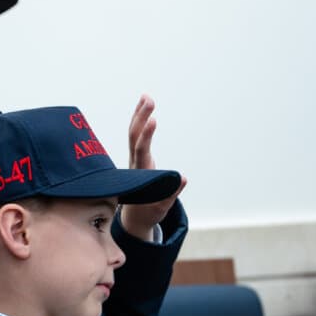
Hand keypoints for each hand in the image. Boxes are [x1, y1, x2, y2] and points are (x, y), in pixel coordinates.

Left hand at [120, 94, 186, 240]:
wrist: (133, 217)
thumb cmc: (148, 212)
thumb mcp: (161, 207)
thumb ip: (171, 194)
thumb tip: (183, 178)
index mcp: (140, 173)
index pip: (141, 151)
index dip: (146, 136)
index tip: (153, 119)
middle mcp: (135, 163)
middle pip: (135, 137)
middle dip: (141, 118)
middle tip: (149, 99)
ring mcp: (134, 159)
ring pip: (134, 134)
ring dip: (139, 115)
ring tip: (147, 97)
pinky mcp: (137, 156)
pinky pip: (136, 136)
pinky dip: (140, 121)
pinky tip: (145, 108)